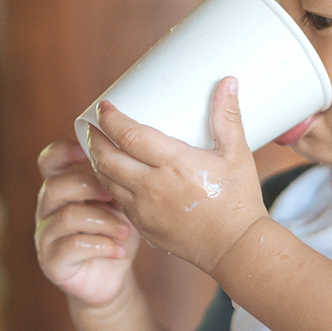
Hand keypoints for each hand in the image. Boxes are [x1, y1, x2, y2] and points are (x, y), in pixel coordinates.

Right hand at [35, 139, 140, 306]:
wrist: (113, 274)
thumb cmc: (117, 230)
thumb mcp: (123, 202)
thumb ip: (119, 181)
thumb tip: (133, 155)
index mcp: (64, 188)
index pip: (49, 160)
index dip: (63, 150)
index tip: (89, 150)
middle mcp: (48, 209)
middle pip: (55, 186)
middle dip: (90, 187)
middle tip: (115, 196)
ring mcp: (46, 236)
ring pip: (67, 217)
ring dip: (103, 221)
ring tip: (125, 230)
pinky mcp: (51, 262)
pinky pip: (71, 247)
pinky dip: (101, 246)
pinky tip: (119, 250)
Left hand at [87, 77, 267, 275]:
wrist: (235, 247)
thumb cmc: (238, 200)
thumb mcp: (237, 154)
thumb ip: (227, 117)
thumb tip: (228, 83)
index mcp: (174, 164)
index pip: (129, 135)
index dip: (111, 119)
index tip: (104, 107)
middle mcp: (152, 187)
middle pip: (107, 157)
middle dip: (94, 138)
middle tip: (93, 125)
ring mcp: (144, 210)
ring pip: (106, 180)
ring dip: (97, 161)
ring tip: (98, 146)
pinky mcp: (143, 226)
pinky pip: (116, 201)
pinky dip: (108, 184)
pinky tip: (114, 176)